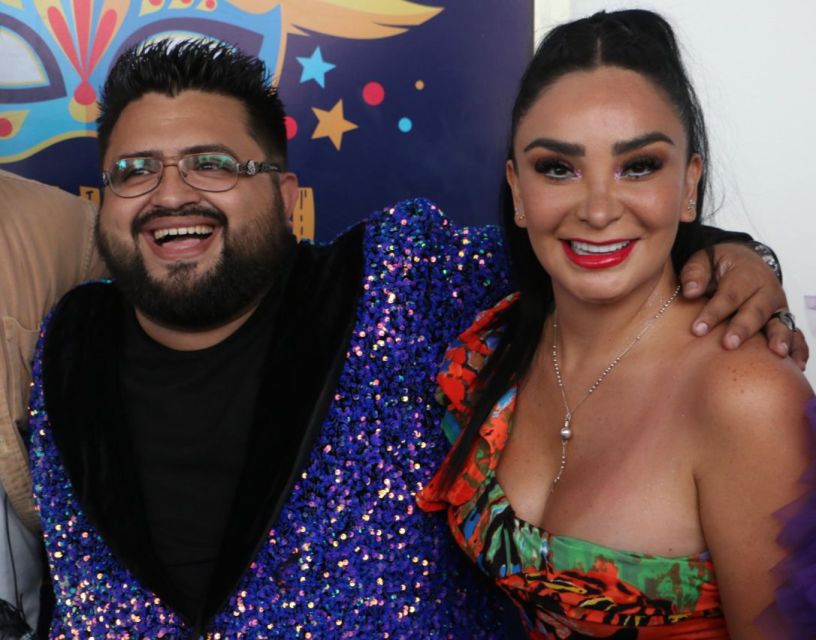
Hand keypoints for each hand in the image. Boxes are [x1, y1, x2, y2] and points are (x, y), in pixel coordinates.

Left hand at [679, 243, 808, 368]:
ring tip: (777, 353)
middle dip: (743, 328)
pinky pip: (795, 334)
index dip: (714, 313)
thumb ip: (696, 273)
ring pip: (780, 322)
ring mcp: (777, 306)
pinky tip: (796, 365)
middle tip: (729, 344)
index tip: (697, 330)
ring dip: (779, 338)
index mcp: (745, 274)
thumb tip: (691, 292)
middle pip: (755, 311)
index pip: (729, 295)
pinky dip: (798, 349)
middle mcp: (766, 290)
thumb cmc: (718, 265)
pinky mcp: (783, 320)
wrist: (744, 262)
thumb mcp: (704, 260)